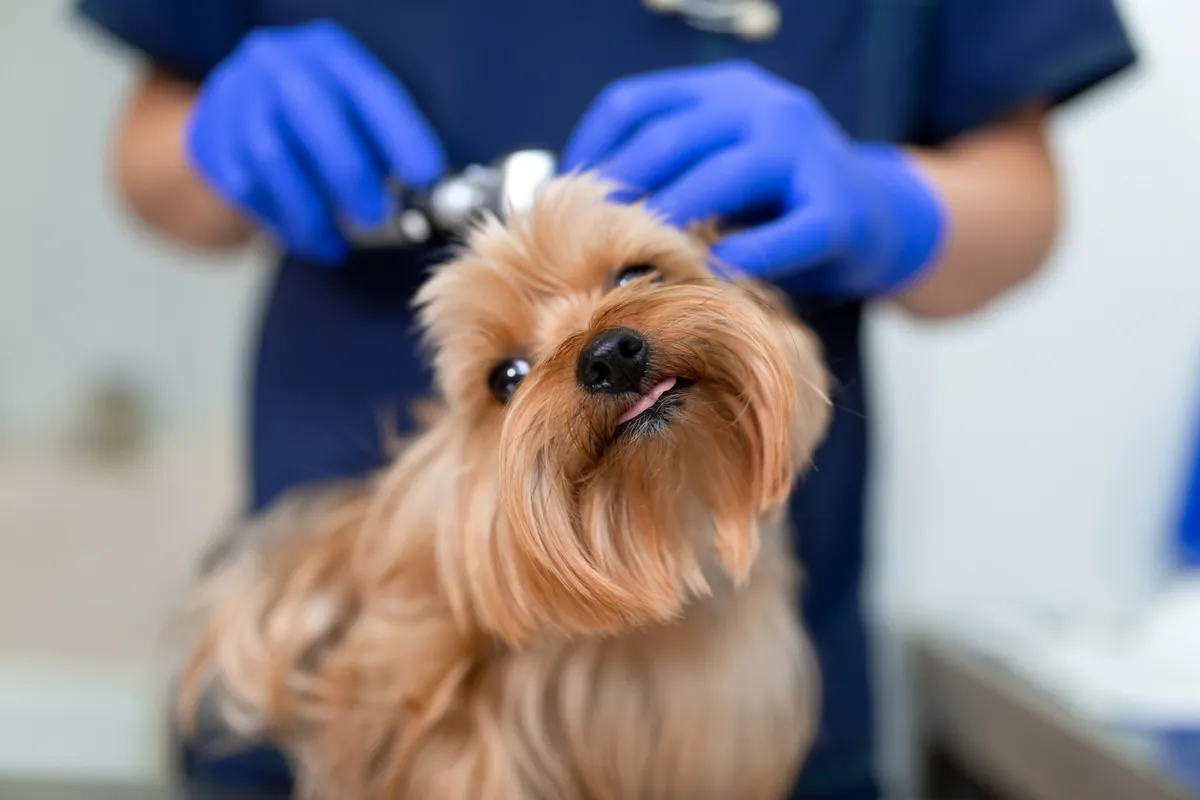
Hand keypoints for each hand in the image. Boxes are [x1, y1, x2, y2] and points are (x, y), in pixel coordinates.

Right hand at [185, 20, 444, 263]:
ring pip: (273, 159)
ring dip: (311, 211)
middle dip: (350, 174)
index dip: (401, 135)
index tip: (426, 176)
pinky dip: (283, 222)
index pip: (371, 90)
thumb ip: (388, 145)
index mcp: (330, 54)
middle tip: (376, 216)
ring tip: (337, 244)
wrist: (232, 118)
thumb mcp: (353, 112)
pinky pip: (248, 189)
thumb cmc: (317, 124)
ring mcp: (238, 99)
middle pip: (314, 118)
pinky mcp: (211, 141)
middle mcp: (279, 65)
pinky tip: (307, 240)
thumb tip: (433, 197)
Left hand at [563, 60, 945, 296]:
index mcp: (722, 91)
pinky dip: (744, 258)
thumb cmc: (778, 203)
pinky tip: (713, 280)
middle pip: (669, 140)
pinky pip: (782, 236)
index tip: (559, 201)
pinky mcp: (837, 209)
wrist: (880, 219)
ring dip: (673, 222)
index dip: (588, 153)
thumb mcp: (720, 169)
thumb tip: (575, 204)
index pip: (633, 104)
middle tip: (584, 242)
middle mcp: (763, 107)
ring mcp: (804, 152)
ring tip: (636, 260)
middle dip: (621, 194)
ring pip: (722, 179)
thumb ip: (666, 175)